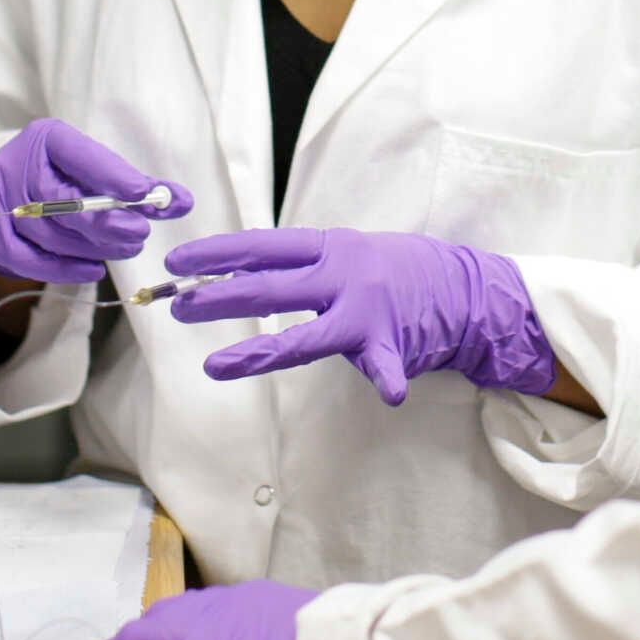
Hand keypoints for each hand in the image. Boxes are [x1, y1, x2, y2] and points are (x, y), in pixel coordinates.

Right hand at [0, 119, 192, 284]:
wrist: (6, 195)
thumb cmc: (62, 176)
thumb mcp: (93, 166)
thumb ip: (136, 184)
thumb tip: (182, 202)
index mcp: (45, 138)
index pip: (78, 153)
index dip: (111, 174)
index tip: (143, 193)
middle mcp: (16, 167)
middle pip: (61, 199)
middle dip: (106, 220)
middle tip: (141, 234)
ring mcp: (1, 205)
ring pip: (52, 234)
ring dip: (95, 247)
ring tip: (127, 249)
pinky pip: (32, 261)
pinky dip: (66, 269)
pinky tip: (94, 269)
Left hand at [168, 227, 555, 404]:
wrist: (459, 285)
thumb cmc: (393, 270)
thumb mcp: (345, 254)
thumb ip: (301, 267)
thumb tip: (239, 275)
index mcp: (328, 247)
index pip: (262, 246)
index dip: (218, 254)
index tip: (179, 262)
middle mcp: (343, 275)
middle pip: (270, 287)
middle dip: (220, 297)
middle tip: (179, 307)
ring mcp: (367, 309)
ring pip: (307, 334)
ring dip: (259, 352)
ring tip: (219, 366)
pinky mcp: (392, 342)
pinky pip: (387, 364)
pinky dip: (388, 378)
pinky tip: (389, 393)